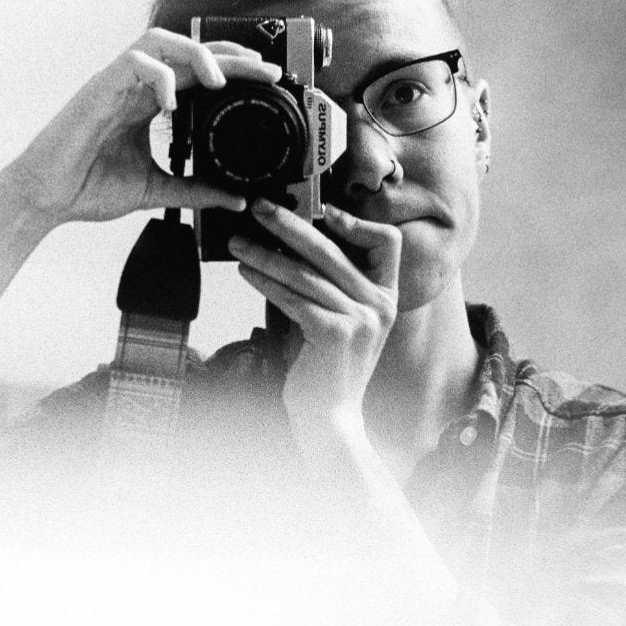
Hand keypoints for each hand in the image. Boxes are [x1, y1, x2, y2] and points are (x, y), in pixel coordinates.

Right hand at [0, 28, 281, 225]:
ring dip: (196, 54)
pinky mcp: (99, 88)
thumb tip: (236, 198)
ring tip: (218, 81)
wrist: (46, 198)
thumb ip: (194, 191)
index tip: (267, 82)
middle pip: (190, 51)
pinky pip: (133, 63)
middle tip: (265, 70)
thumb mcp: (155, 191)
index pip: (198, 73)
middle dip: (230, 55)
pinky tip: (170, 101)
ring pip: (162, 42)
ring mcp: (117, 83)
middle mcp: (137, 87)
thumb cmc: (89, 187)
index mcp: (149, 103)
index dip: (233, 70)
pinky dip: (157, 76)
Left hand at [228, 199, 400, 432]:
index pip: (387, 242)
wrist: (331, 417)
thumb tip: (289, 238)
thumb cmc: (327, 365)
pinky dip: (265, 282)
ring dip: (265, 254)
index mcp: (386, 295)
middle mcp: (379, 305)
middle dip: (290, 224)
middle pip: (332, 249)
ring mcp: (360, 320)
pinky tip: (245, 273)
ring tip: (238, 244)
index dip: (356, 222)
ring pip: (305, 273)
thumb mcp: (341, 319)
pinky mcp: (335, 334)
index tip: (322, 210)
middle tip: (260, 208)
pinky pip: (293, 298)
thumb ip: (330, 283)